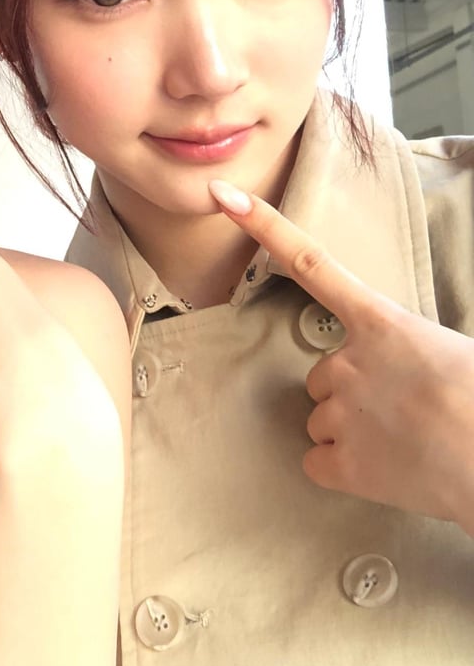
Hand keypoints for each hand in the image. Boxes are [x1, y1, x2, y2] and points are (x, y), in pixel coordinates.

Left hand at [210, 179, 473, 532]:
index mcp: (379, 322)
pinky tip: (387, 470)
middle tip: (404, 411)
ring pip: (321, 420)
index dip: (263, 225)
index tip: (223, 195)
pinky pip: (318, 461)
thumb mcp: (441, 350)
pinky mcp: (341, 464)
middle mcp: (346, 360)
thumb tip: (393, 366)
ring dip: (353, 432)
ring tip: (405, 441)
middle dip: (352, 394)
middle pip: (321, 375)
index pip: (309, 261)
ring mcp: (339, 412)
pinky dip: (346, 470)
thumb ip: (397, 347)